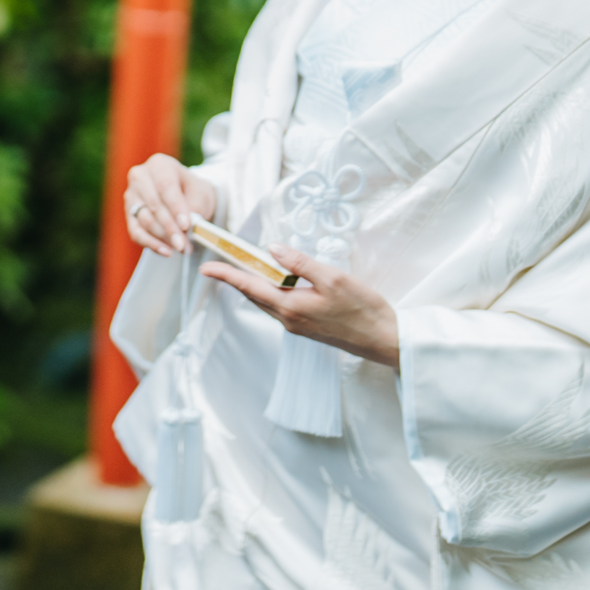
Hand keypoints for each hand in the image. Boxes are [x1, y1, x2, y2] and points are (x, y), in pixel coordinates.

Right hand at [125, 155, 218, 255]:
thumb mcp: (200, 193)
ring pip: (145, 219)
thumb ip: (194, 207)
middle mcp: (140, 177)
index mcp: (159, 164)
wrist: (186, 195)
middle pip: (154, 204)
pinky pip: (136, 232)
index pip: (165, 185)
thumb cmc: (193, 191)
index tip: (187, 225)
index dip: (176, 207)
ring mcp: (131, 195)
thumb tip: (185, 227)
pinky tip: (166, 252)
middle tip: (184, 244)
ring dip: (163, 237)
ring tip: (181, 248)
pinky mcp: (129, 214)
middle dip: (170, 227)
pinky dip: (151, 244)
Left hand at [203, 253, 400, 368]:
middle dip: (237, 278)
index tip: (206, 268)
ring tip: (247, 266)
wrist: (383, 340)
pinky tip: (280, 281)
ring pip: (267, 301)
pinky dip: (272, 291)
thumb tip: (273, 249)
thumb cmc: (362, 309)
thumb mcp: (333, 278)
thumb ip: (301, 263)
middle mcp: (289, 320)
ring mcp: (298, 326)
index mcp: (291, 307)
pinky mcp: (308, 327)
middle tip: (223, 261)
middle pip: (254, 295)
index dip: (226, 276)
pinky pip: (280, 306)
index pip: (250, 287)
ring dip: (254, 285)